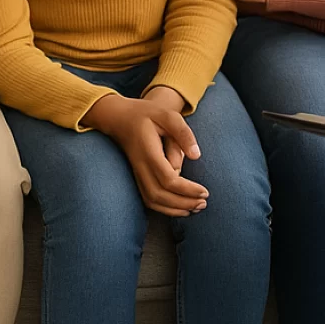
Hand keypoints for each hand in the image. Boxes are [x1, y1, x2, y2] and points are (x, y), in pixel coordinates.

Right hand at [83, 94, 208, 216]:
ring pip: (153, 200)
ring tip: (195, 208)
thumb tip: (196, 156)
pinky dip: (164, 208)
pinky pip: (148, 199)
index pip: (168, 179)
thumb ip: (183, 133)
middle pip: (160, 195)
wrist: (119, 117)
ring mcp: (136, 173)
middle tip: (204, 203)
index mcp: (149, 151)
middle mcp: (140, 166)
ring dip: (174, 209)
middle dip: (183, 203)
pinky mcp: (137, 177)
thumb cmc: (147, 114)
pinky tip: (180, 208)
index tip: (205, 191)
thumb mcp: (168, 115)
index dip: (187, 189)